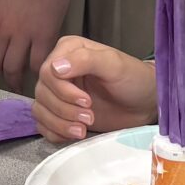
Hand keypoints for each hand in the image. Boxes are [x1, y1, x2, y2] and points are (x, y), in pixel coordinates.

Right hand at [32, 36, 153, 143]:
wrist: (144, 103)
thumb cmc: (133, 79)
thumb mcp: (113, 65)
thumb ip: (85, 60)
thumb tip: (55, 67)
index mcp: (68, 51)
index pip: (47, 71)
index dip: (63, 91)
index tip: (86, 101)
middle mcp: (58, 70)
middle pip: (42, 93)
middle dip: (64, 110)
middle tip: (90, 117)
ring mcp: (58, 93)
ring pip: (40, 110)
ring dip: (60, 123)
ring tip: (83, 129)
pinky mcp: (61, 113)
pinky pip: (44, 125)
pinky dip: (55, 133)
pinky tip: (74, 134)